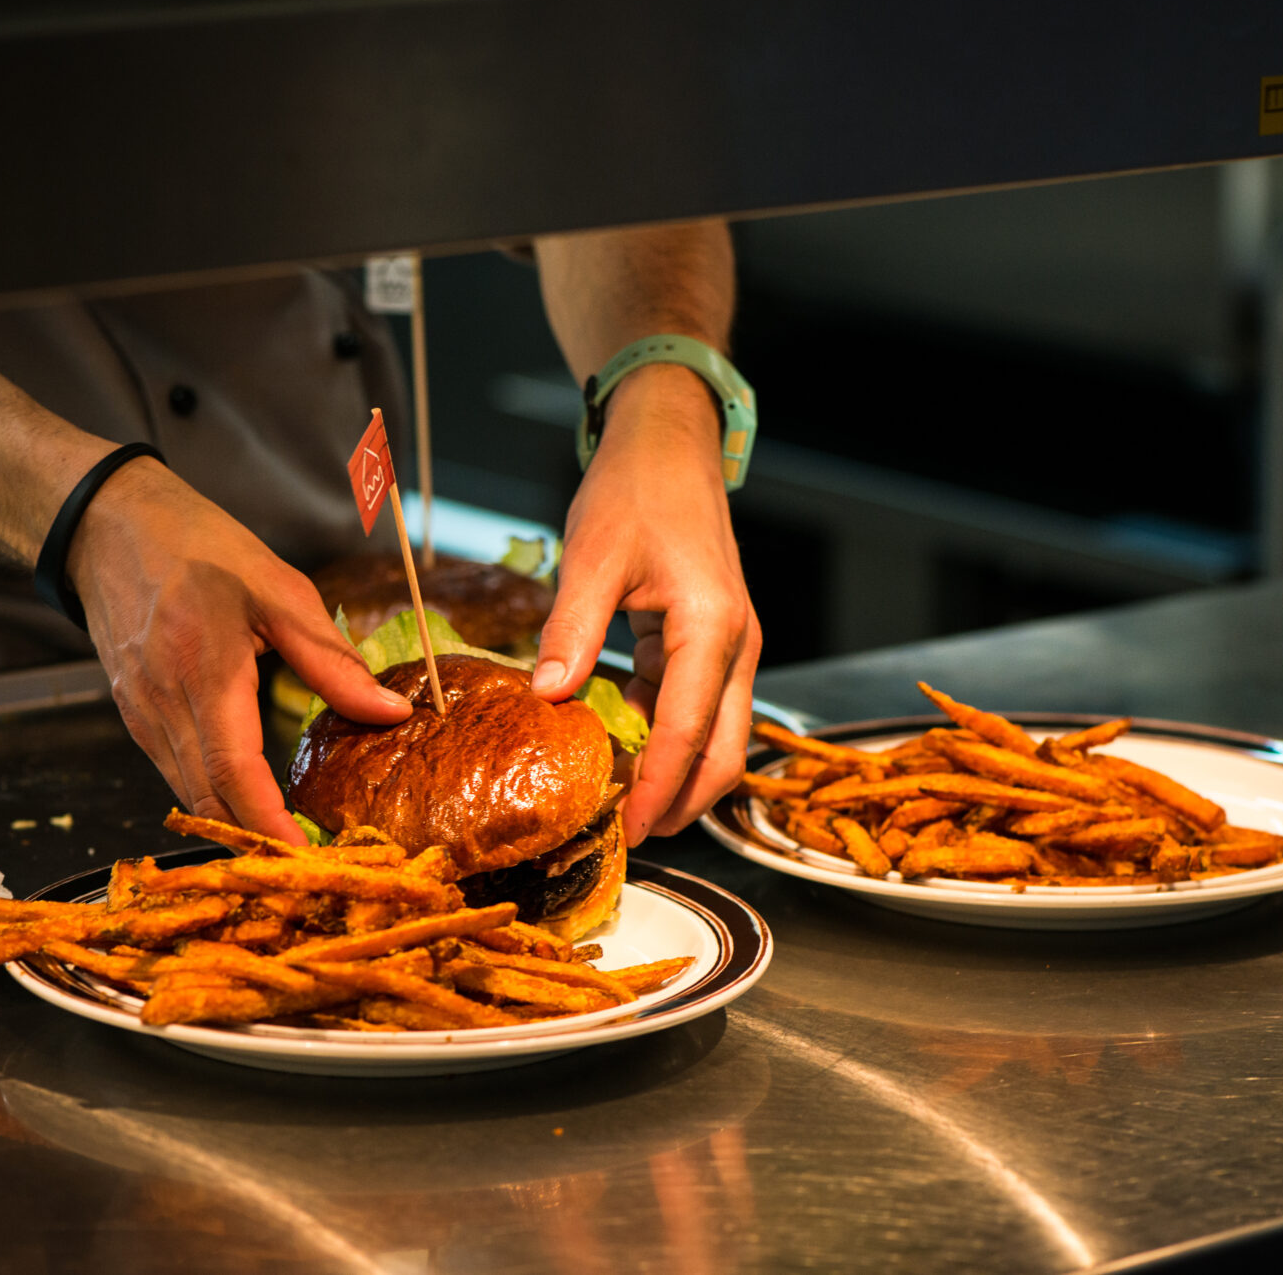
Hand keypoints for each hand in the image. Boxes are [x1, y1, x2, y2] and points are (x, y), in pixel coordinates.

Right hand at [67, 457, 411, 841]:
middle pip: (209, 801)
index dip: (270, 825)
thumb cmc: (199, 548)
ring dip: (236, 827)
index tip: (308, 860)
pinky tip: (254, 804)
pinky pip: (176, 773)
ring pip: (189, 795)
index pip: (234, 773)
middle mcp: (163, 706)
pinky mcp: (135, 716)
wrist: (110, 527)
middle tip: (314, 870)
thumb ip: (332, 660)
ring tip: (293, 849)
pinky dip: (215, 799)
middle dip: (258, 844)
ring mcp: (141, 715)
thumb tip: (390, 712)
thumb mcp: (278, 590)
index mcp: (204, 673)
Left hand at [530, 364, 761, 843]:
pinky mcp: (710, 644)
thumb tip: (546, 698)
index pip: (687, 731)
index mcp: (712, 627)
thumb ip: (571, 629)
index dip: (658, 789)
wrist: (670, 443)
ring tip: (620, 809)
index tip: (628, 830)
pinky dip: (666, 740)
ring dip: (677, 777)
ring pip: (716, 737)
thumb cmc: (637, 489)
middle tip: (628, 839)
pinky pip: (695, 708)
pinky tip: (620, 755)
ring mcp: (730, 647)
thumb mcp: (593, 555)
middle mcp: (736, 645)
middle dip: (683, 804)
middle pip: (723, 753)